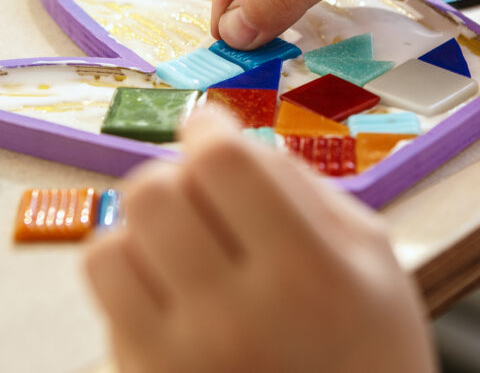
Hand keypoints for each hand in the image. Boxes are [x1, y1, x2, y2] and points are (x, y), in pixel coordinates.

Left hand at [85, 109, 436, 372]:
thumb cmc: (370, 349)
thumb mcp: (374, 257)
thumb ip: (304, 188)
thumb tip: (228, 140)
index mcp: (307, 274)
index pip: (222, 162)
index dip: (210, 128)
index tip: (212, 130)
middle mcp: (234, 318)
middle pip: (151, 192)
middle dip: (175, 177)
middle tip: (202, 194)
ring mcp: (178, 361)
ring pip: (109, 245)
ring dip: (145, 231)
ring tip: (183, 246)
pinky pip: (105, 300)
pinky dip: (130, 277)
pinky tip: (169, 290)